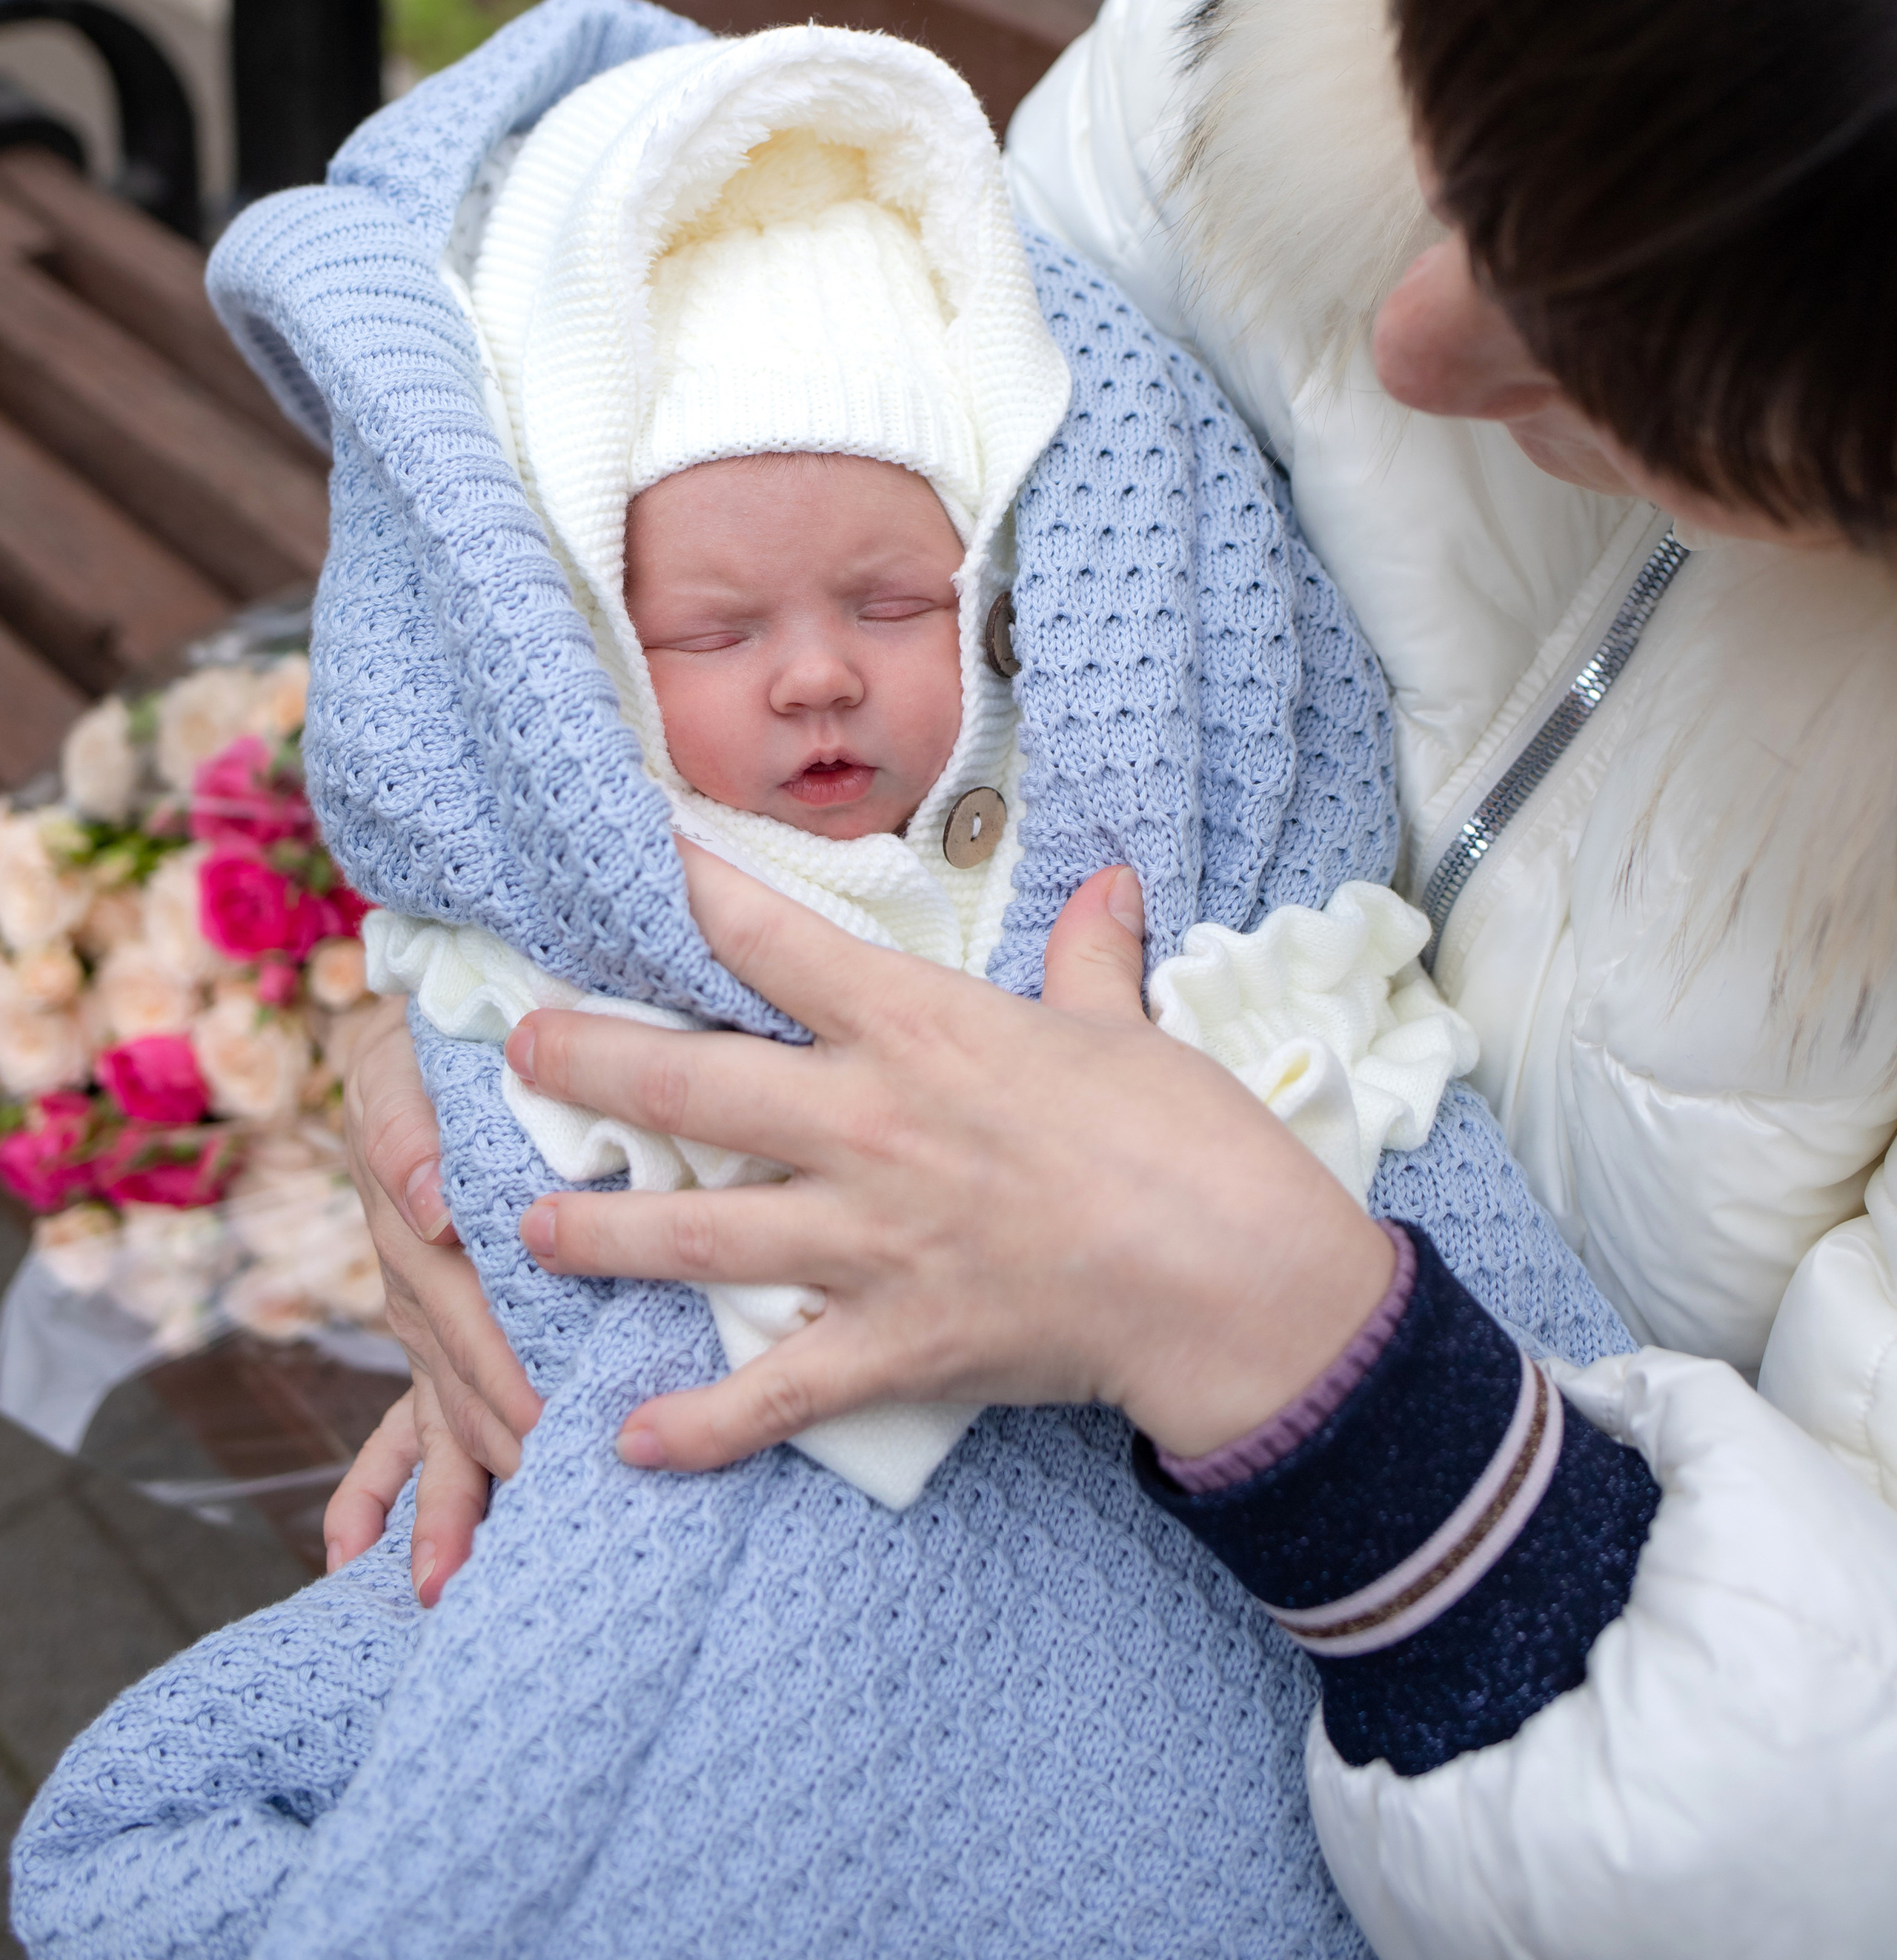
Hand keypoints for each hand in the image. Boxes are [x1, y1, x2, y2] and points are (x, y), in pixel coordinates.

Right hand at [336, 993, 542, 1585]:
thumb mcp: (411, 1060)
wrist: (418, 1034)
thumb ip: (410, 1129)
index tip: (547, 1424)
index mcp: (421, 1213)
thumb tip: (433, 1205)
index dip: (505, 1363)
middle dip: (497, 1445)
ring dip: (439, 1498)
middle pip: (454, 1373)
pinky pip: (395, 1418)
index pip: (463, 1302)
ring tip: (446, 1582)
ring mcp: (419, 1310)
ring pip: (432, 1412)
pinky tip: (354, 1560)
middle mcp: (415, 1273)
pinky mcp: (427, 1325)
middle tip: (542, 1511)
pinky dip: (378, 1492)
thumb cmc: (437, 1042)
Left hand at [508, 854, 1394, 1472]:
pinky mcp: (891, 1345)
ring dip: (603, 1237)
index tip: (633, 864)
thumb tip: (1107, 886)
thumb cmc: (1184, 1137)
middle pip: (689, 1089)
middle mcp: (864, 1126)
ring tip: (530, 1230)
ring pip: (697, 1239)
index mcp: (917, 1027)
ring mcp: (866, 1243)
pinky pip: (772, 1393)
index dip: (691, 894)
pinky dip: (699, 1424)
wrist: (1229, 1280)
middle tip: (520, 1052)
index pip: (771, 941)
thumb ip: (1089, 955)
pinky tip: (630, 1442)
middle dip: (589, 1065)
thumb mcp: (1126, 1024)